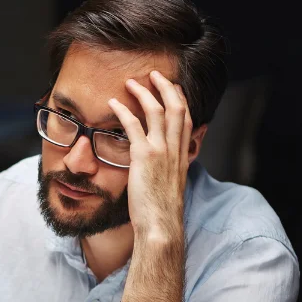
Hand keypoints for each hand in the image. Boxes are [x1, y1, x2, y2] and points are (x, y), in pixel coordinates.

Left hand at [108, 71, 193, 238]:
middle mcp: (175, 150)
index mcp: (182, 157)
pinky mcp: (144, 157)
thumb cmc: (162, 214)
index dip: (180, 100)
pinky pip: (134, 126)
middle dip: (166, 87)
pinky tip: (114, 102)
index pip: (187, 120)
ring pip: (157, 111)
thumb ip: (167, 173)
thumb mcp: (170, 188)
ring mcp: (161, 152)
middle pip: (177, 107)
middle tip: (155, 74)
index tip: (173, 88)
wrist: (161, 227)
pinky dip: (123, 111)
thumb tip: (159, 169)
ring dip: (144, 92)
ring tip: (131, 82)